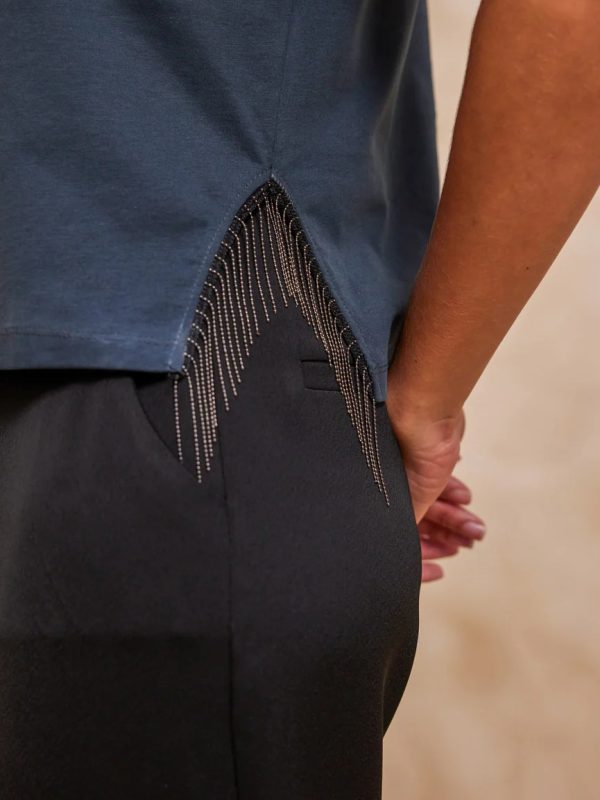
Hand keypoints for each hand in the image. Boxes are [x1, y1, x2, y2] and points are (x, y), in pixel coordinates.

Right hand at [386, 403, 485, 581]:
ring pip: (430, 501)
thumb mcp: (410, 500)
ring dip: (455, 518)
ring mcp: (404, 468)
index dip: (419, 555)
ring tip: (476, 529)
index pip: (396, 535)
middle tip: (465, 545)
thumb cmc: (405, 445)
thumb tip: (412, 556)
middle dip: (443, 536)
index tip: (439, 568)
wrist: (424, 406)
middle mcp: (385, 483)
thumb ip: (411, 527)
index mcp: (375, 495)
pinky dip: (453, 494)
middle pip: (416, 519)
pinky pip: (438, 482)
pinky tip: (465, 497)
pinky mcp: (423, 454)